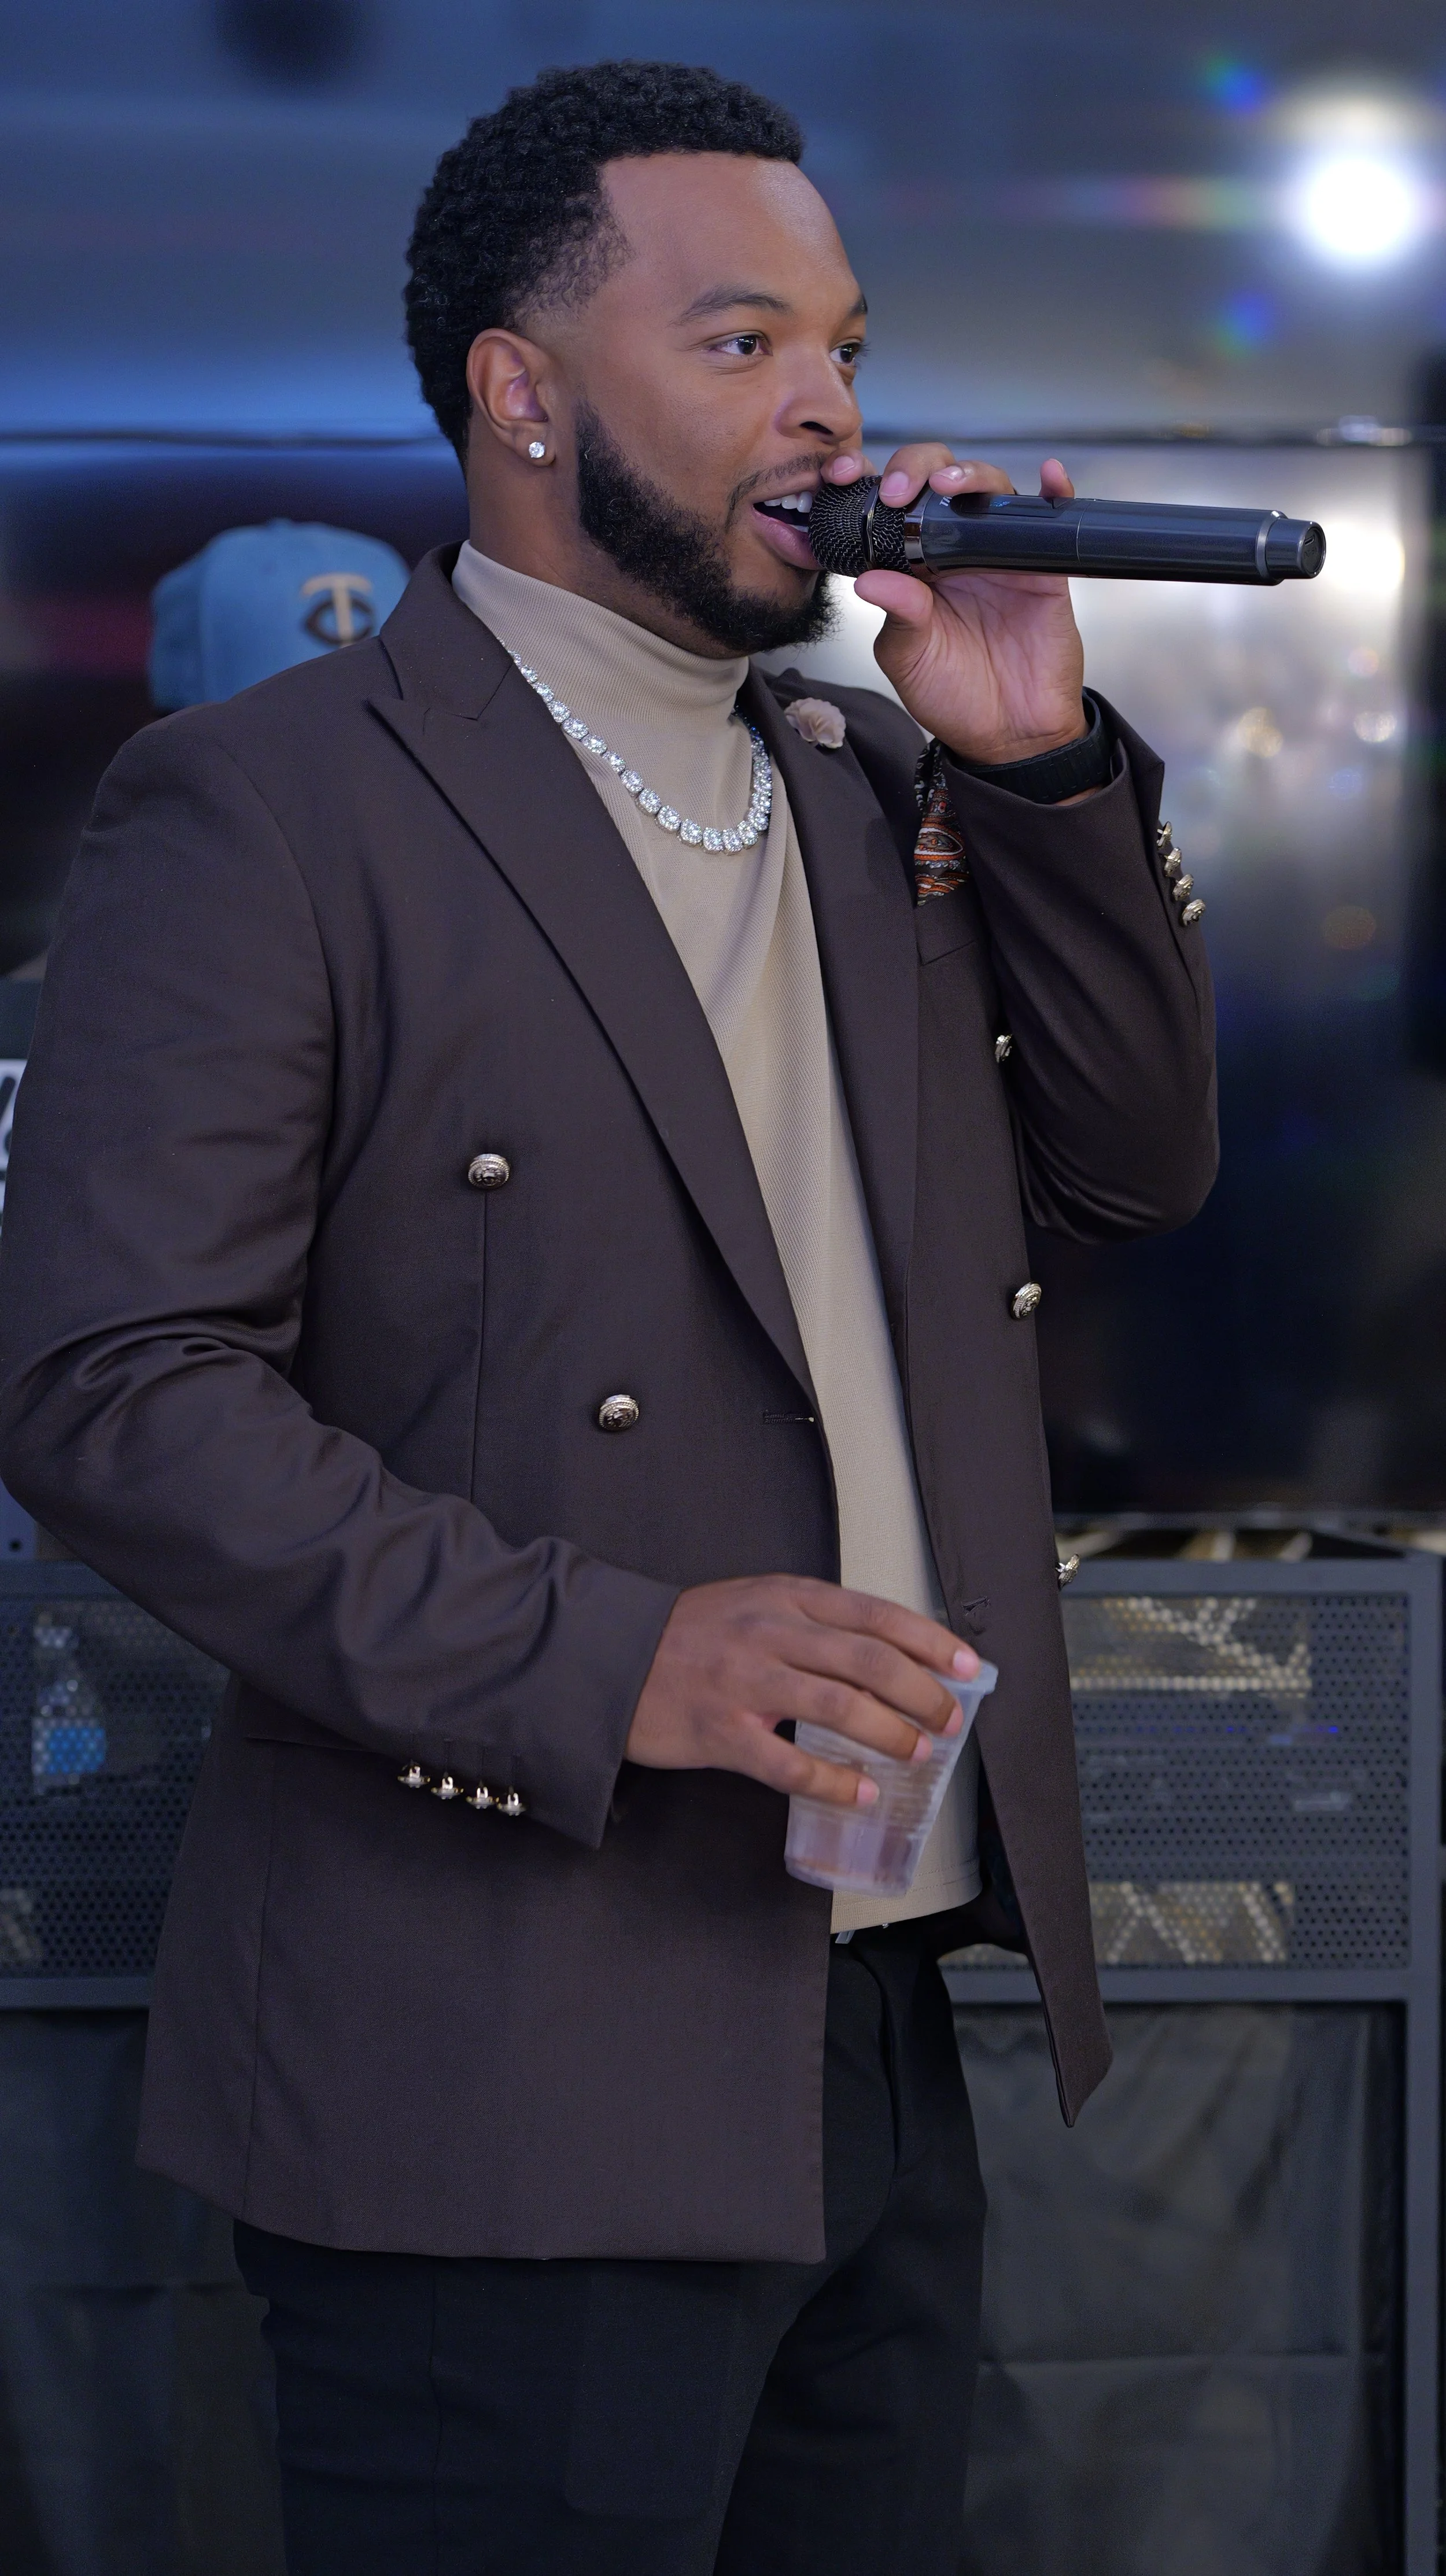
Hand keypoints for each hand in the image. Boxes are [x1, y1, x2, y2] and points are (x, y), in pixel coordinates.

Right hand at [626, 1573, 979, 1807]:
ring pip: (838, 1707)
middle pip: (869, 1660)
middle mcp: (771, 1632)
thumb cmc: (690, 1635)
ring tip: (917, 1752)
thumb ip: (812, 1623)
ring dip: (890, 1733)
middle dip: (923, 1692)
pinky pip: (789, 1764)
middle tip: (950, 1720)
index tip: (969, 1667)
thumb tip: (886, 1657)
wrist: (607, 1655)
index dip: (931, 1642)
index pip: (876, 1615)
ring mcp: (744, 1682)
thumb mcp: (755, 1604)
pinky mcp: (720, 1731)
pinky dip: (834, 1782)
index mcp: (786, 1597)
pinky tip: (861, 1792)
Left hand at [821, 445, 1086, 764]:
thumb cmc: (954, 695)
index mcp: (912, 564)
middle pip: (937, 480)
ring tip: (950, 484)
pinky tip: (1052, 477)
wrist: (1008, 735)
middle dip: (915, 468)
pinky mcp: (1042, 567)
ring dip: (970, 472)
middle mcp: (955, 549)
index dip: (867, 481)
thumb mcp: (909, 658)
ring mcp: (1000, 552)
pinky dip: (1056, 492)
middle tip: (898, 491)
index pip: (888, 506)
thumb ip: (896, 614)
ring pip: (989, 489)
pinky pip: (1051, 519)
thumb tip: (870, 578)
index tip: (843, 477)